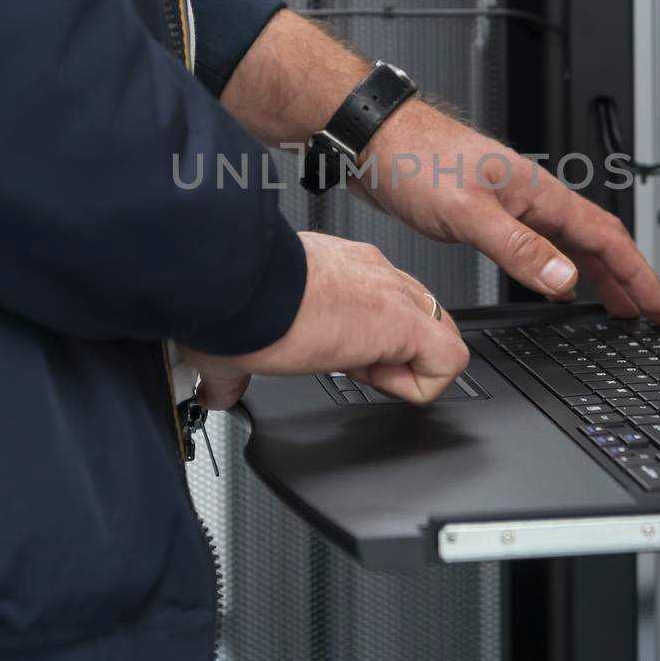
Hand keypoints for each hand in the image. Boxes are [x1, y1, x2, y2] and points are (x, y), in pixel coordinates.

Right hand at [178, 231, 468, 409]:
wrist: (232, 285)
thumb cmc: (230, 302)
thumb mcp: (236, 340)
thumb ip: (232, 368)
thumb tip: (213, 390)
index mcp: (337, 269)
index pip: (379, 304)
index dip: (364, 345)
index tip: (332, 357)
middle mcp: (371, 272)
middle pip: (419, 316)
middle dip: (394, 354)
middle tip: (350, 367)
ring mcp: (392, 294)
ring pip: (439, 334)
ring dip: (405, 368)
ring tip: (360, 373)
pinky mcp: (404, 322)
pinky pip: (446, 362)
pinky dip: (419, 386)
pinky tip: (375, 382)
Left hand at [358, 102, 659, 322]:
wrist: (375, 139)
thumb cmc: (415, 159)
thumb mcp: (468, 213)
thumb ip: (518, 248)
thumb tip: (565, 279)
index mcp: (538, 193)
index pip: (606, 238)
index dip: (638, 275)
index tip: (659, 305)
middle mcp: (532, 197)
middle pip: (598, 242)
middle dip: (630, 278)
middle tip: (650, 313)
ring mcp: (512, 205)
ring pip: (571, 244)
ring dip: (599, 276)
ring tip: (617, 307)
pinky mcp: (489, 215)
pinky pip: (542, 246)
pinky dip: (561, 269)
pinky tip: (558, 284)